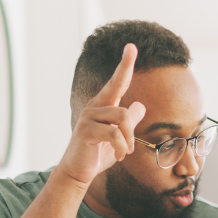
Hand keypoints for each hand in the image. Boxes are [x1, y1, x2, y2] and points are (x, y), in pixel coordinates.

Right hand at [58, 44, 145, 186]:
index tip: (131, 46)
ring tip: (125, 152)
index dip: (125, 64)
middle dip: (130, 111)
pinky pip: (114, 134)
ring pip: (122, 117)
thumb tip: (139, 105)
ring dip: (128, 139)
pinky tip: (119, 156)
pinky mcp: (86, 131)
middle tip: (131, 147)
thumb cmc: (98, 153)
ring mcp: (88, 117)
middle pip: (120, 95)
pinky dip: (122, 147)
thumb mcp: (119, 137)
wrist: (78, 171)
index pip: (117, 82)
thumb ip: (129, 122)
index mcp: (103, 106)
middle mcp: (94, 107)